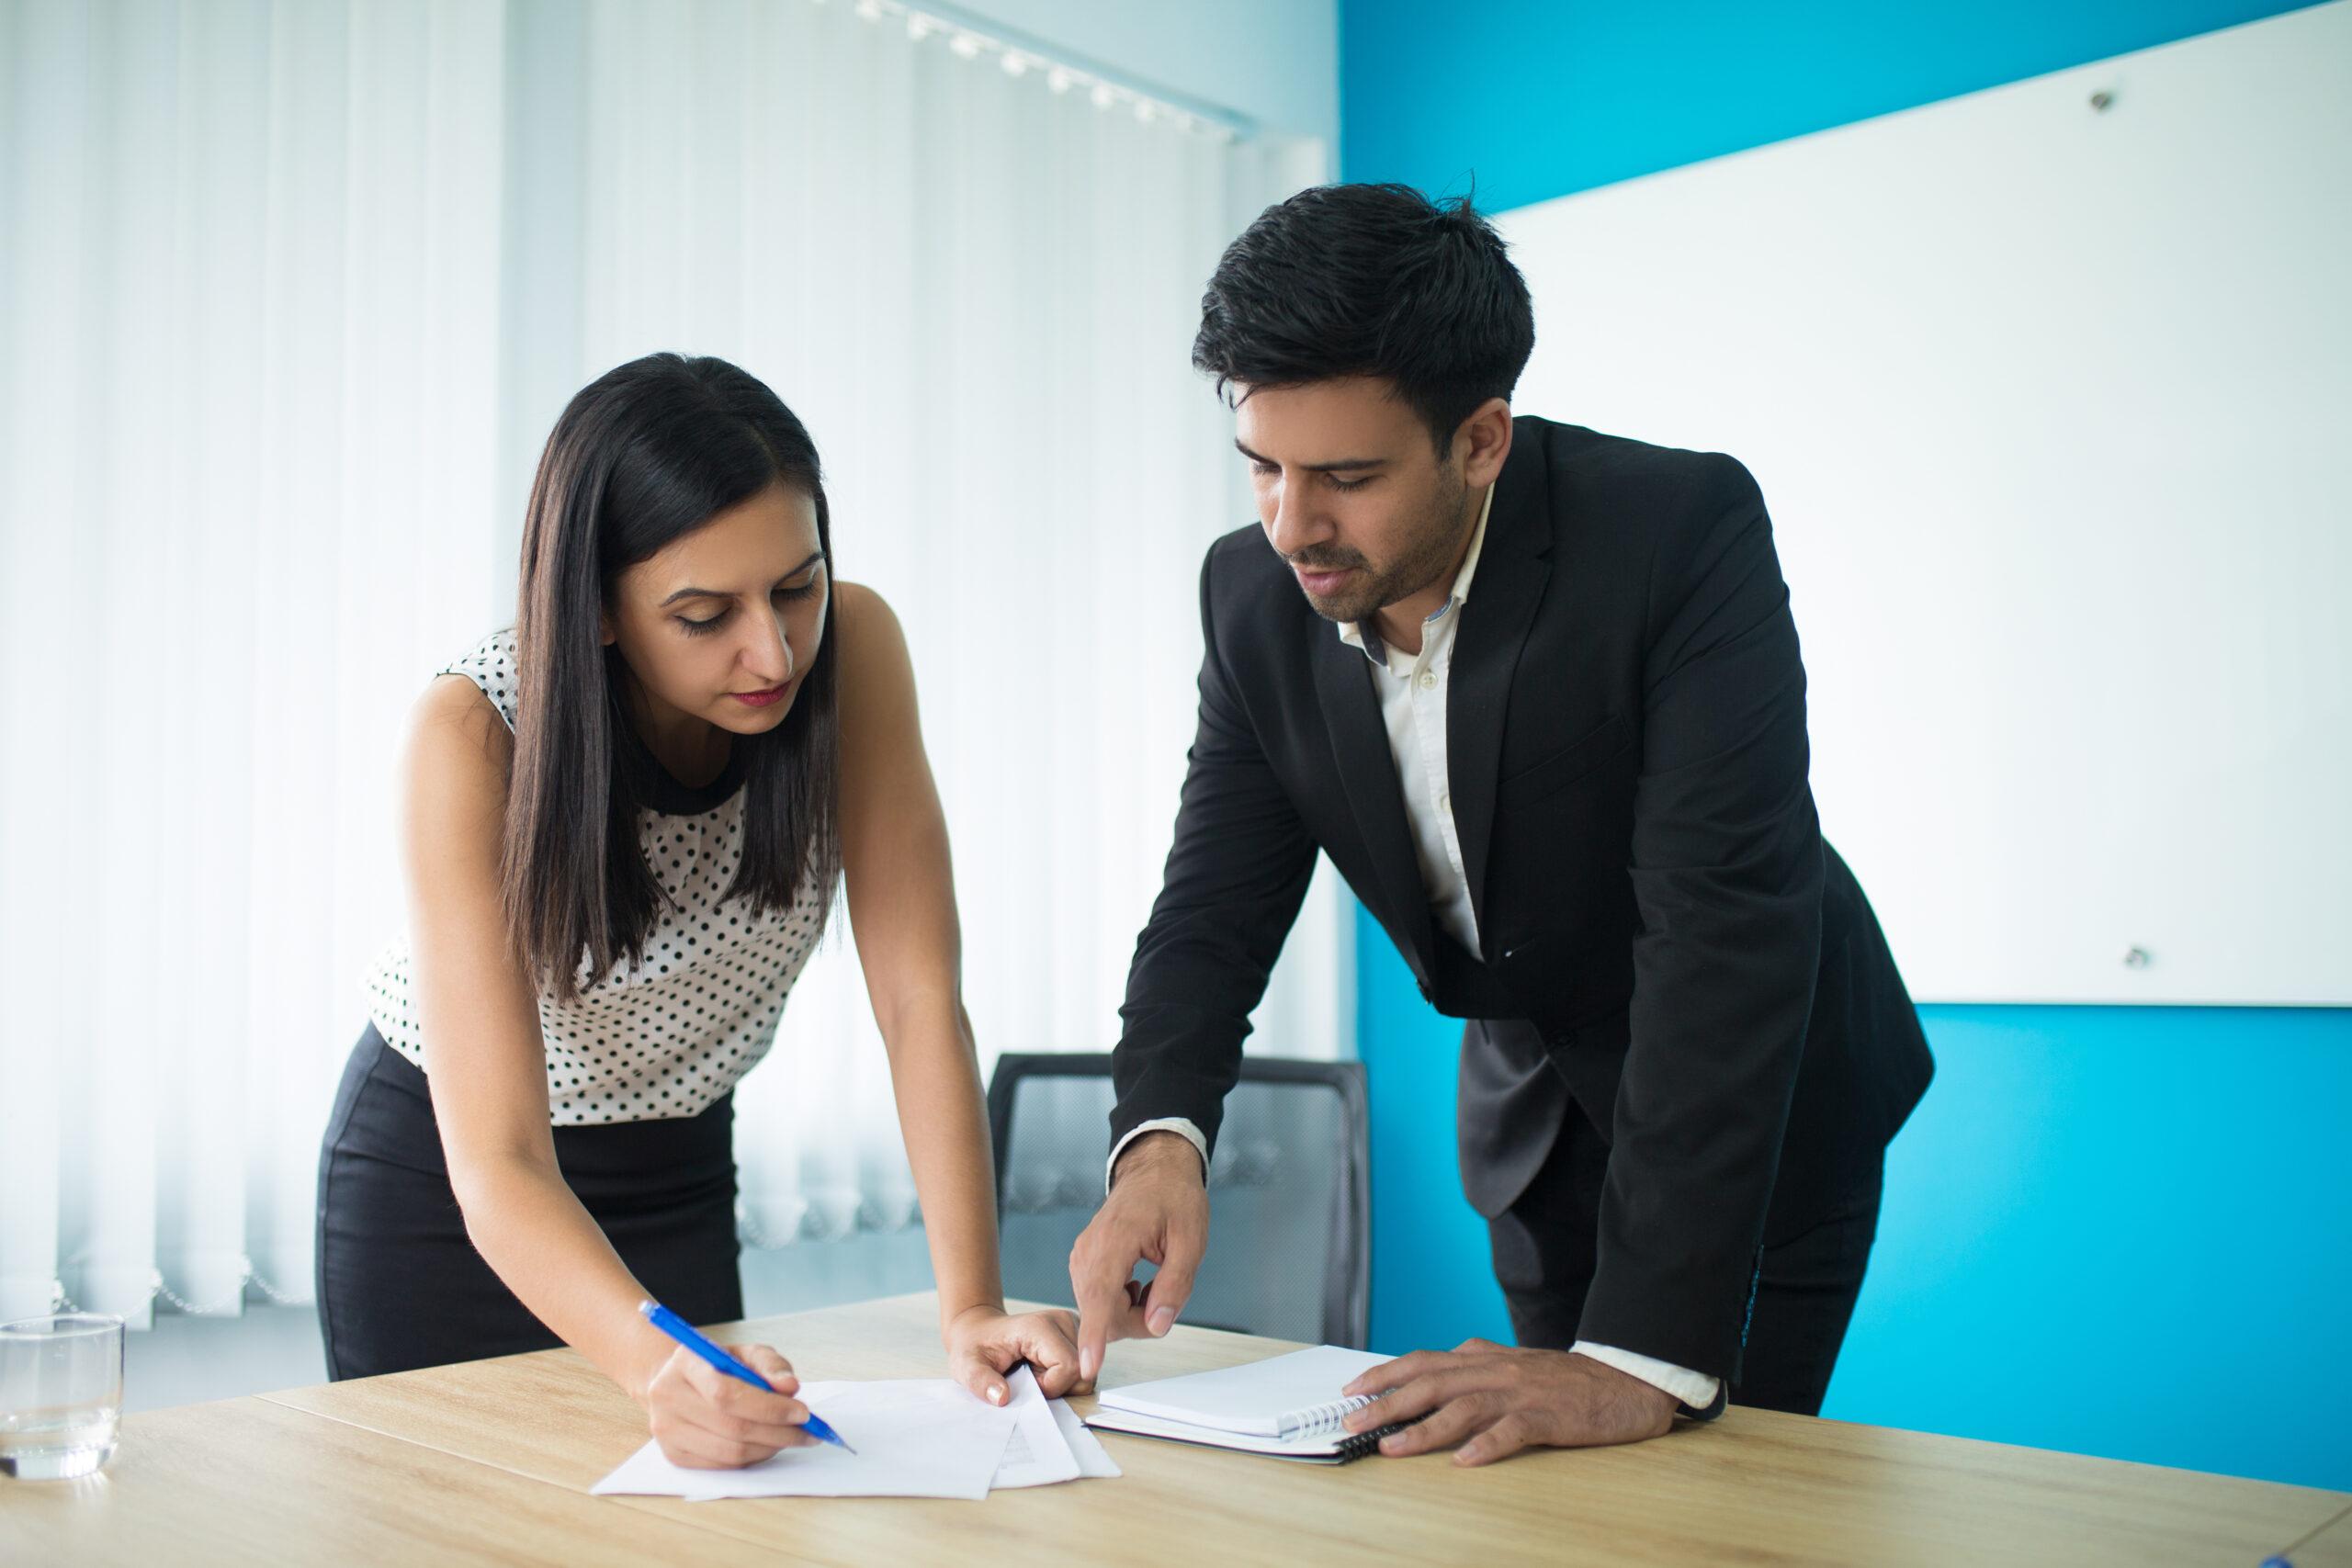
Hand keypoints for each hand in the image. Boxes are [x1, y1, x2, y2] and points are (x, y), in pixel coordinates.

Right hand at [641, 1341, 818, 1468]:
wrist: (677, 1382)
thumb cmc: (718, 1366)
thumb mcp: (746, 1353)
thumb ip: (771, 1365)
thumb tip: (790, 1387)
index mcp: (686, 1363)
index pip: (727, 1394)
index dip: (769, 1408)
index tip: (803, 1412)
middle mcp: (668, 1397)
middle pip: (731, 1427)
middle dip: (778, 1432)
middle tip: (808, 1432)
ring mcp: (667, 1430)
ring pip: (729, 1452)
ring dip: (769, 1448)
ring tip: (791, 1437)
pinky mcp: (674, 1455)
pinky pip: (722, 1466)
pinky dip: (752, 1459)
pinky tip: (768, 1445)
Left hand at [944, 1303, 1084, 1402]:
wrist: (980, 1330)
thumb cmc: (976, 1346)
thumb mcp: (967, 1366)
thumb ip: (981, 1381)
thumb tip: (1002, 1397)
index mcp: (1040, 1326)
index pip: (1070, 1367)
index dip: (1051, 1386)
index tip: (1027, 1382)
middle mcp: (1063, 1321)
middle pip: (1083, 1372)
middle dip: (1057, 1386)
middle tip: (1030, 1376)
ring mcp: (1073, 1326)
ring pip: (1086, 1373)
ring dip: (1061, 1382)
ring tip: (1034, 1370)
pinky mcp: (1076, 1334)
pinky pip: (1083, 1369)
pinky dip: (1065, 1377)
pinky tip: (1044, 1367)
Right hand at [1068, 1130, 1208, 1381]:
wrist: (1155, 1170)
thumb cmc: (1174, 1198)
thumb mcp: (1190, 1241)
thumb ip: (1175, 1286)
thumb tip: (1158, 1325)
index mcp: (1115, 1241)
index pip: (1099, 1296)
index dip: (1095, 1335)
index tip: (1089, 1364)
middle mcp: (1090, 1251)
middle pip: (1100, 1312)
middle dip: (1134, 1322)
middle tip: (1166, 1301)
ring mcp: (1083, 1255)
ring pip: (1097, 1309)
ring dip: (1128, 1312)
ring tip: (1155, 1285)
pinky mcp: (1085, 1260)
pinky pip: (1096, 1297)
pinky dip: (1119, 1302)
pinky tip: (1140, 1285)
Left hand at [1342, 1339, 1677, 1466]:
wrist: (1627, 1380)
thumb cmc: (1568, 1380)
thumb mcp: (1514, 1364)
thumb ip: (1477, 1365)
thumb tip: (1437, 1367)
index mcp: (1486, 1359)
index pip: (1424, 1362)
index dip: (1385, 1374)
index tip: (1352, 1389)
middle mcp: (1497, 1371)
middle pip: (1431, 1384)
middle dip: (1387, 1403)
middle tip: (1353, 1421)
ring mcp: (1522, 1393)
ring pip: (1463, 1407)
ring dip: (1423, 1428)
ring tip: (1394, 1446)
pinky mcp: (1549, 1417)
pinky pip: (1514, 1431)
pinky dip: (1488, 1445)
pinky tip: (1465, 1461)